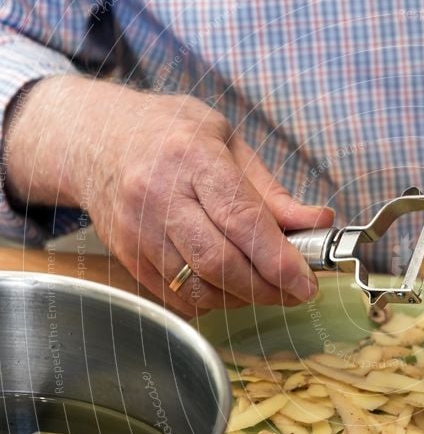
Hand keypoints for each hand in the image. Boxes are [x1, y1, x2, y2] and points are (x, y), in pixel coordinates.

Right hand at [5, 76, 331, 316]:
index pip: (242, 220)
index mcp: (192, 158)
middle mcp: (159, 195)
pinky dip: (211, 300)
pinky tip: (229, 287)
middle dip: (266, 288)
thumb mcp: (227, 141)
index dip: (279, 260)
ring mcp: (136, 229)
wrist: (92, 137)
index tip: (307, 283)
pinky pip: (175, 295)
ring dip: (241, 298)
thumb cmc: (169, 133)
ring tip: (265, 288)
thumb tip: (320, 222)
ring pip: (197, 286)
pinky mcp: (125, 254)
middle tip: (295, 292)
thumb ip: (271, 190)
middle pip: (220, 262)